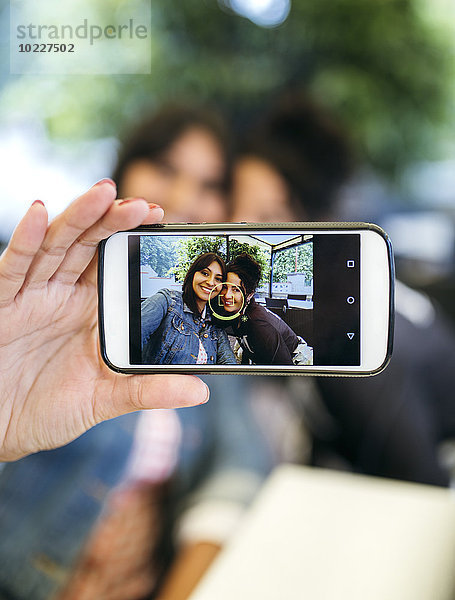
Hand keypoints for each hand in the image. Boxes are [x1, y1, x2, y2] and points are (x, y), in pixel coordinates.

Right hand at [0, 180, 208, 460]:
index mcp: (90, 310)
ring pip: (55, 247)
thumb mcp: (102, 400)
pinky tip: (41, 212)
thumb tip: (201, 390)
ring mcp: (31, 296)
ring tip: (104, 193)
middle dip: (113, 221)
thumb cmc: (47, 410)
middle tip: (142, 205)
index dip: (132, 239)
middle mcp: (62, 295)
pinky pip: (13, 267)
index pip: (115, 264)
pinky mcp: (1, 304)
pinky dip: (26, 239)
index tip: (160, 218)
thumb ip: (147, 391)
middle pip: (88, 246)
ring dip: (78, 218)